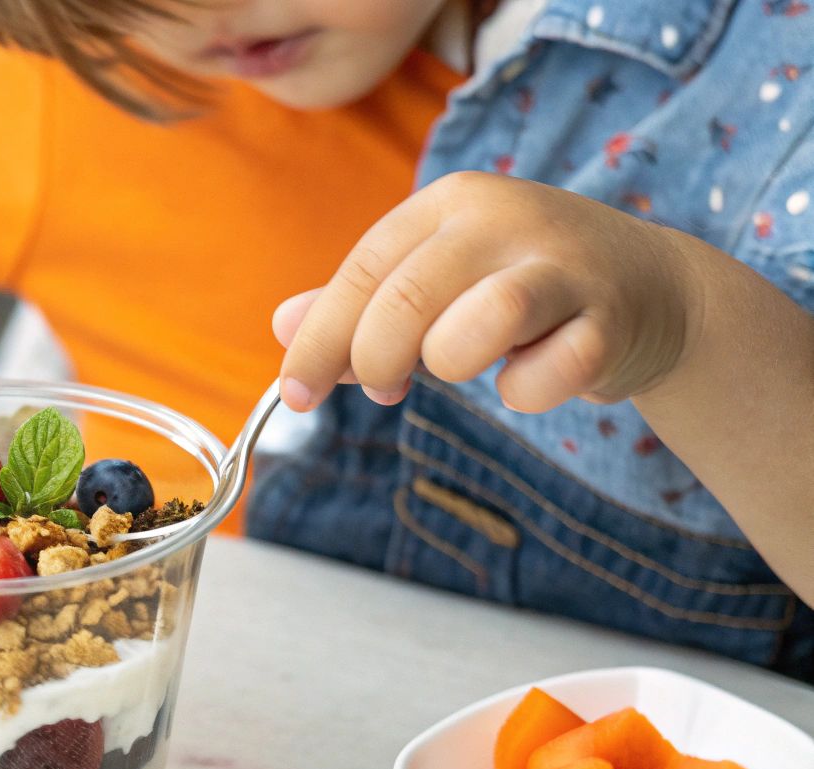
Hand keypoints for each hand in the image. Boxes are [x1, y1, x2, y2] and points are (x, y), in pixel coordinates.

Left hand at [274, 172, 698, 413]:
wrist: (657, 290)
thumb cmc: (523, 288)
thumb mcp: (437, 281)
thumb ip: (360, 304)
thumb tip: (281, 326)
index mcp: (451, 203)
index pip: (362, 270)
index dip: (320, 340)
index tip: (296, 394)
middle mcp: (506, 219)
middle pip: (406, 300)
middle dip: (374, 361)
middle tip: (383, 388)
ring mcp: (566, 265)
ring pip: (477, 325)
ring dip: (451, 365)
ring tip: (462, 364)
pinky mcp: (612, 319)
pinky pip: (545, 376)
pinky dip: (525, 393)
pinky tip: (533, 374)